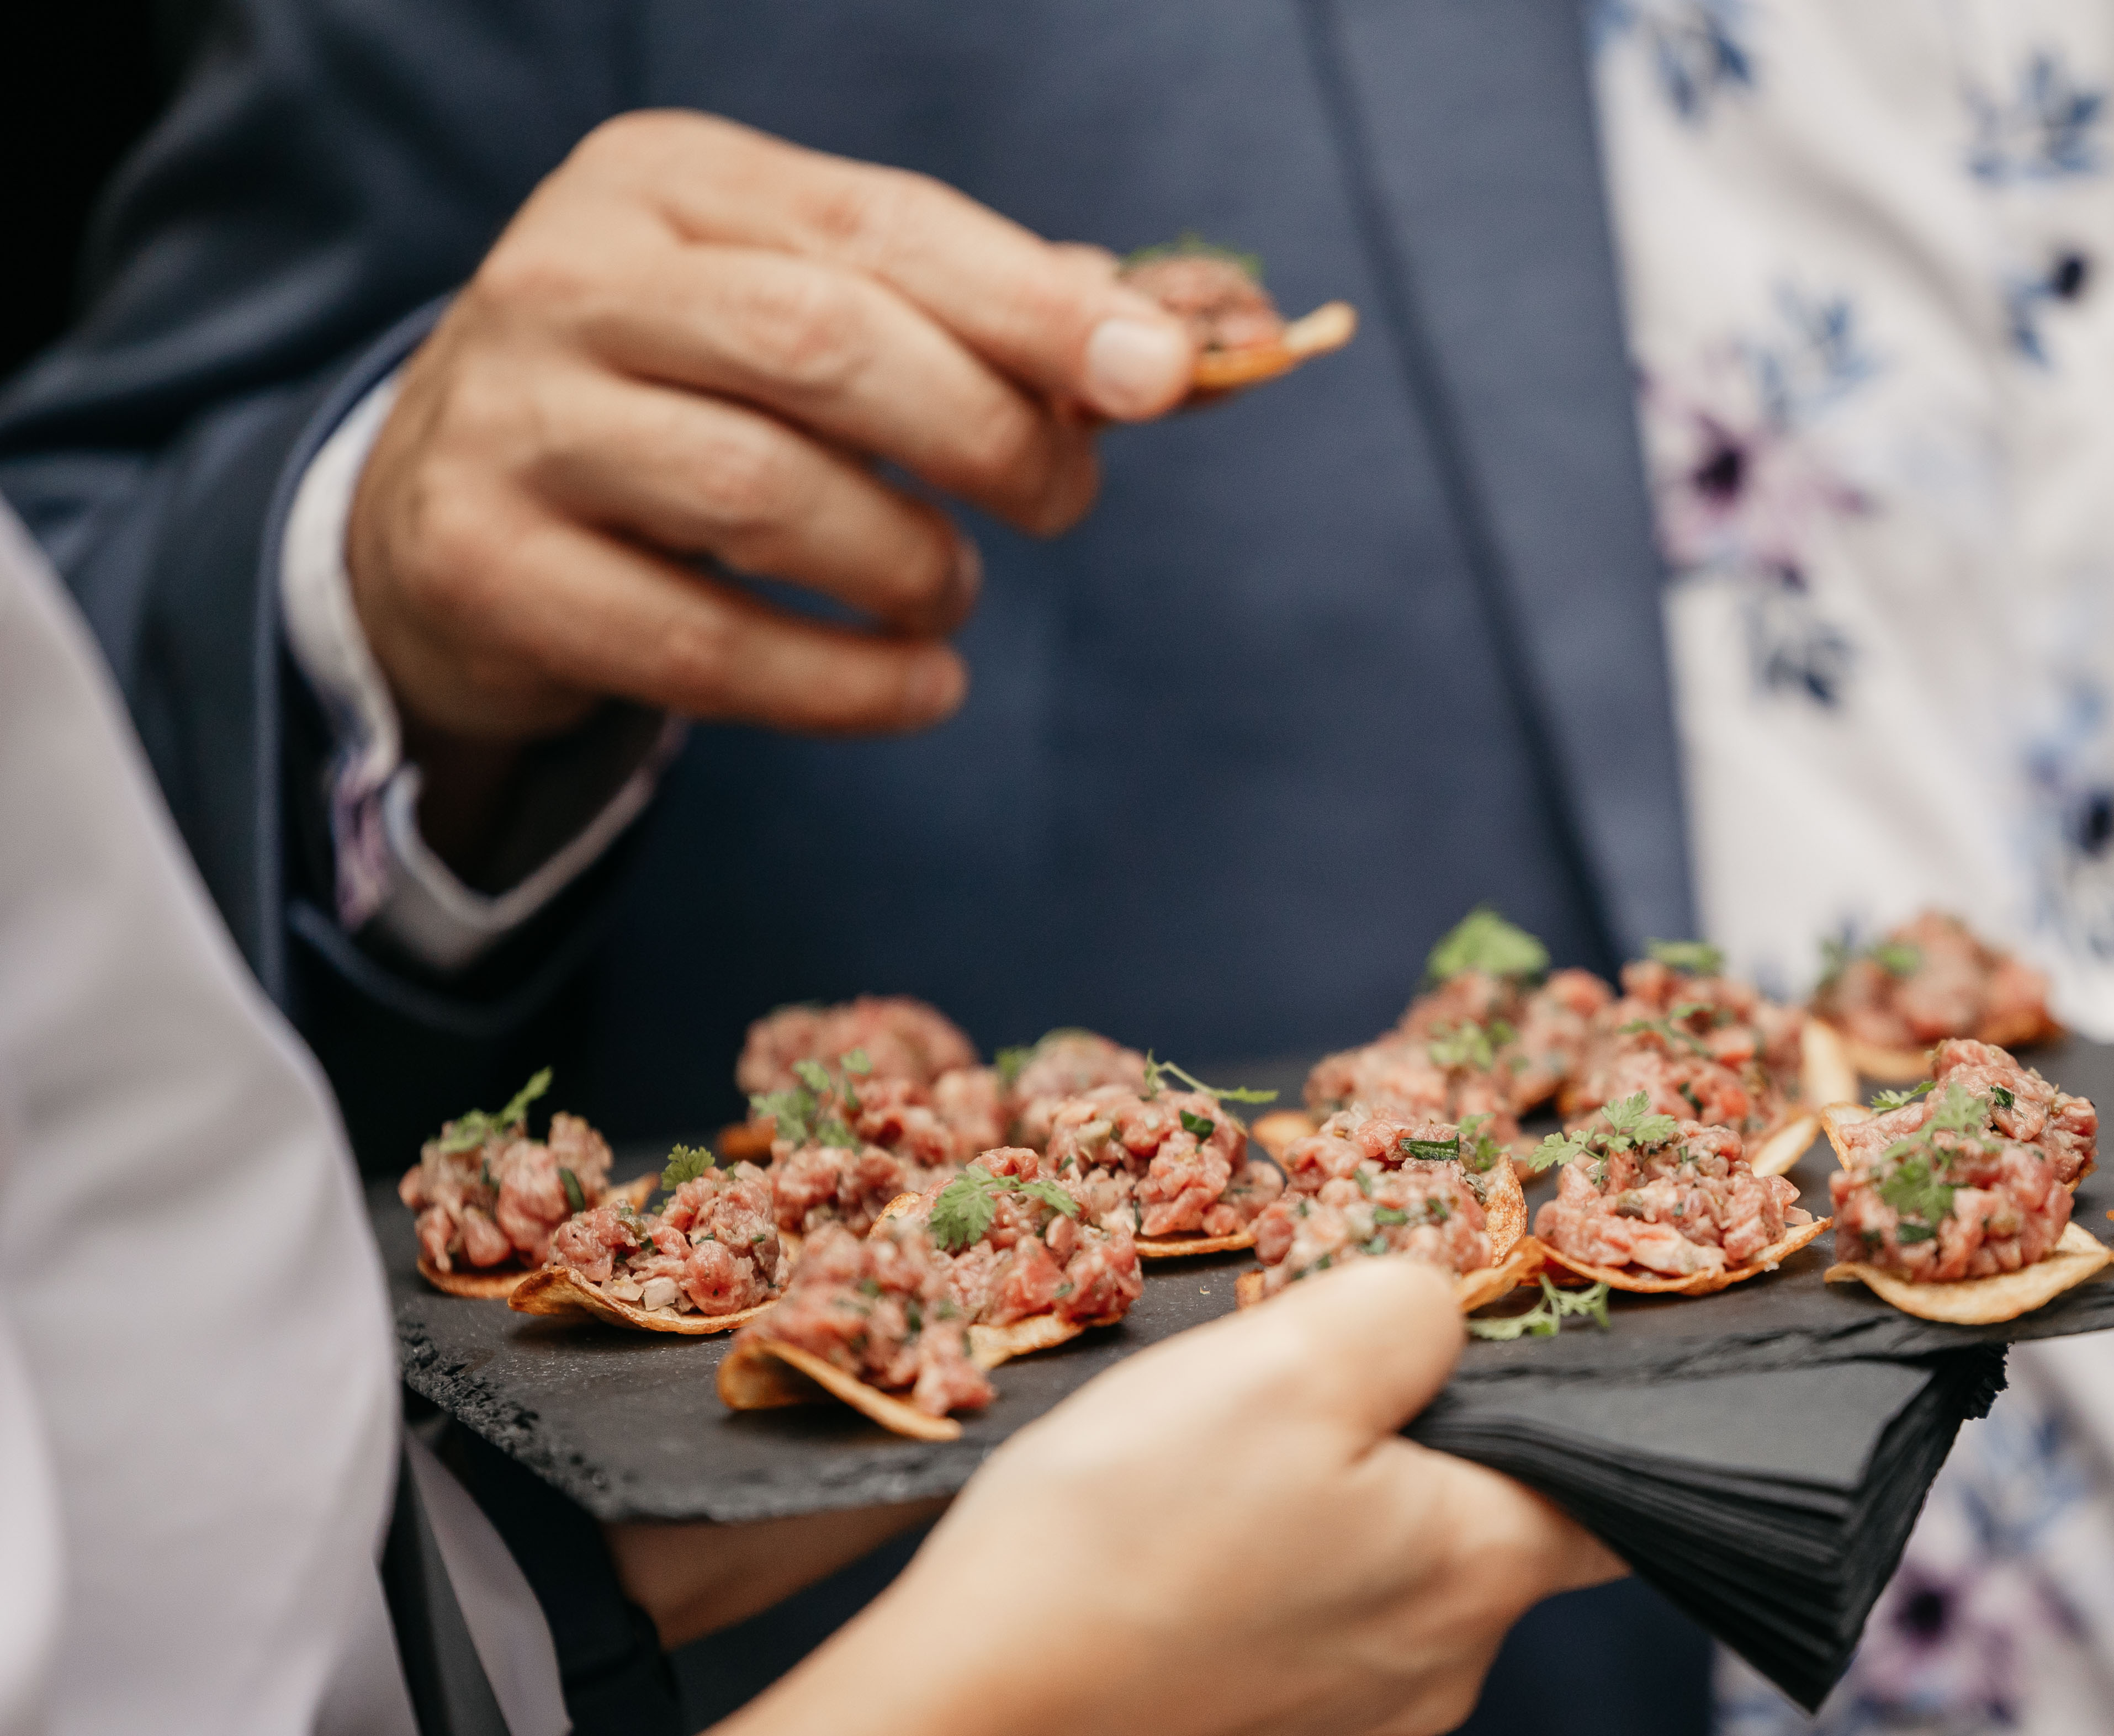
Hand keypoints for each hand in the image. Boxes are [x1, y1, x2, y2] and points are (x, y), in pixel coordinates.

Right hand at [352, 110, 1194, 757]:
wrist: (447, 506)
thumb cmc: (685, 398)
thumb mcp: (810, 318)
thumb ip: (982, 324)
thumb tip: (1177, 344)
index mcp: (668, 180)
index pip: (880, 226)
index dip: (1034, 305)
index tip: (1162, 374)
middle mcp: (569, 274)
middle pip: (824, 345)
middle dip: (985, 435)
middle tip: (1062, 502)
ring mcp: (510, 419)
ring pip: (763, 494)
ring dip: (909, 564)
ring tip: (949, 591)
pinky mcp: (485, 565)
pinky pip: (703, 647)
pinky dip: (844, 686)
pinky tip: (923, 688)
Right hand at [710, 1258, 1621, 1735]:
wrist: (958, 1729)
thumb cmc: (1130, 1536)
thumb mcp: (1289, 1358)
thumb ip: (1408, 1311)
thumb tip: (1442, 1311)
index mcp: (1481, 1575)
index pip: (1605, 1492)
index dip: (1562, 1405)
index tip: (1482, 1345)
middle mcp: (1437, 1674)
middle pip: (1476, 1522)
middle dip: (1409, 1441)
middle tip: (1295, 1378)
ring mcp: (1336, 1728)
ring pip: (1371, 1575)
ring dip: (1315, 1506)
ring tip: (1204, 1456)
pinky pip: (1285, 1632)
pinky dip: (1246, 1575)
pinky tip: (1163, 1539)